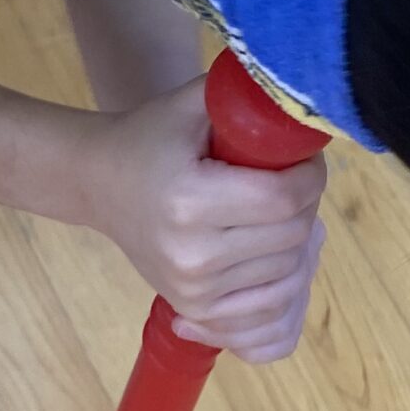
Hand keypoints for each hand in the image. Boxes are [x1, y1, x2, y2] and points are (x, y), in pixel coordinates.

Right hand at [86, 81, 328, 364]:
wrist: (99, 183)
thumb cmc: (150, 137)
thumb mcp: (194, 103)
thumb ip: (249, 93)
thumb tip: (304, 95)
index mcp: (190, 201)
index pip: (284, 198)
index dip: (311, 175)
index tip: (305, 159)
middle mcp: (192, 255)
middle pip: (292, 237)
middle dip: (307, 205)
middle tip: (293, 183)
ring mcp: (194, 292)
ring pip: (289, 274)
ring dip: (300, 244)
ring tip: (281, 216)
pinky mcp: (196, 311)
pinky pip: (270, 317)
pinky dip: (286, 289)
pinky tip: (275, 257)